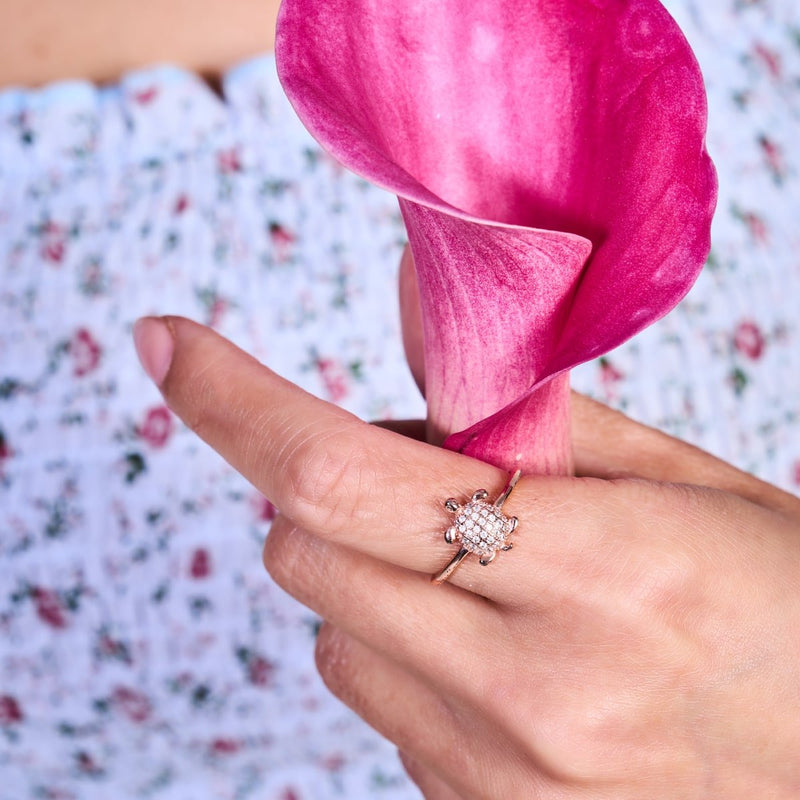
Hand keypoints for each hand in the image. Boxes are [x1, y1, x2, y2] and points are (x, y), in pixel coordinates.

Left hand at [134, 315, 799, 798]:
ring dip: (364, 577)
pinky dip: (401, 653)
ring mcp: (502, 777)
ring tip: (475, 572)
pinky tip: (494, 651)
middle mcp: (534, 692)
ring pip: (329, 635)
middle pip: (305, 553)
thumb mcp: (684, 489)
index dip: (237, 400)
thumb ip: (533, 418)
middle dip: (324, 494)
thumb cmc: (790, 612)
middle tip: (417, 477)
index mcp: (602, 573)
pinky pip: (378, 708)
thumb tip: (423, 332)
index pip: (348, 474)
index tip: (168, 343)